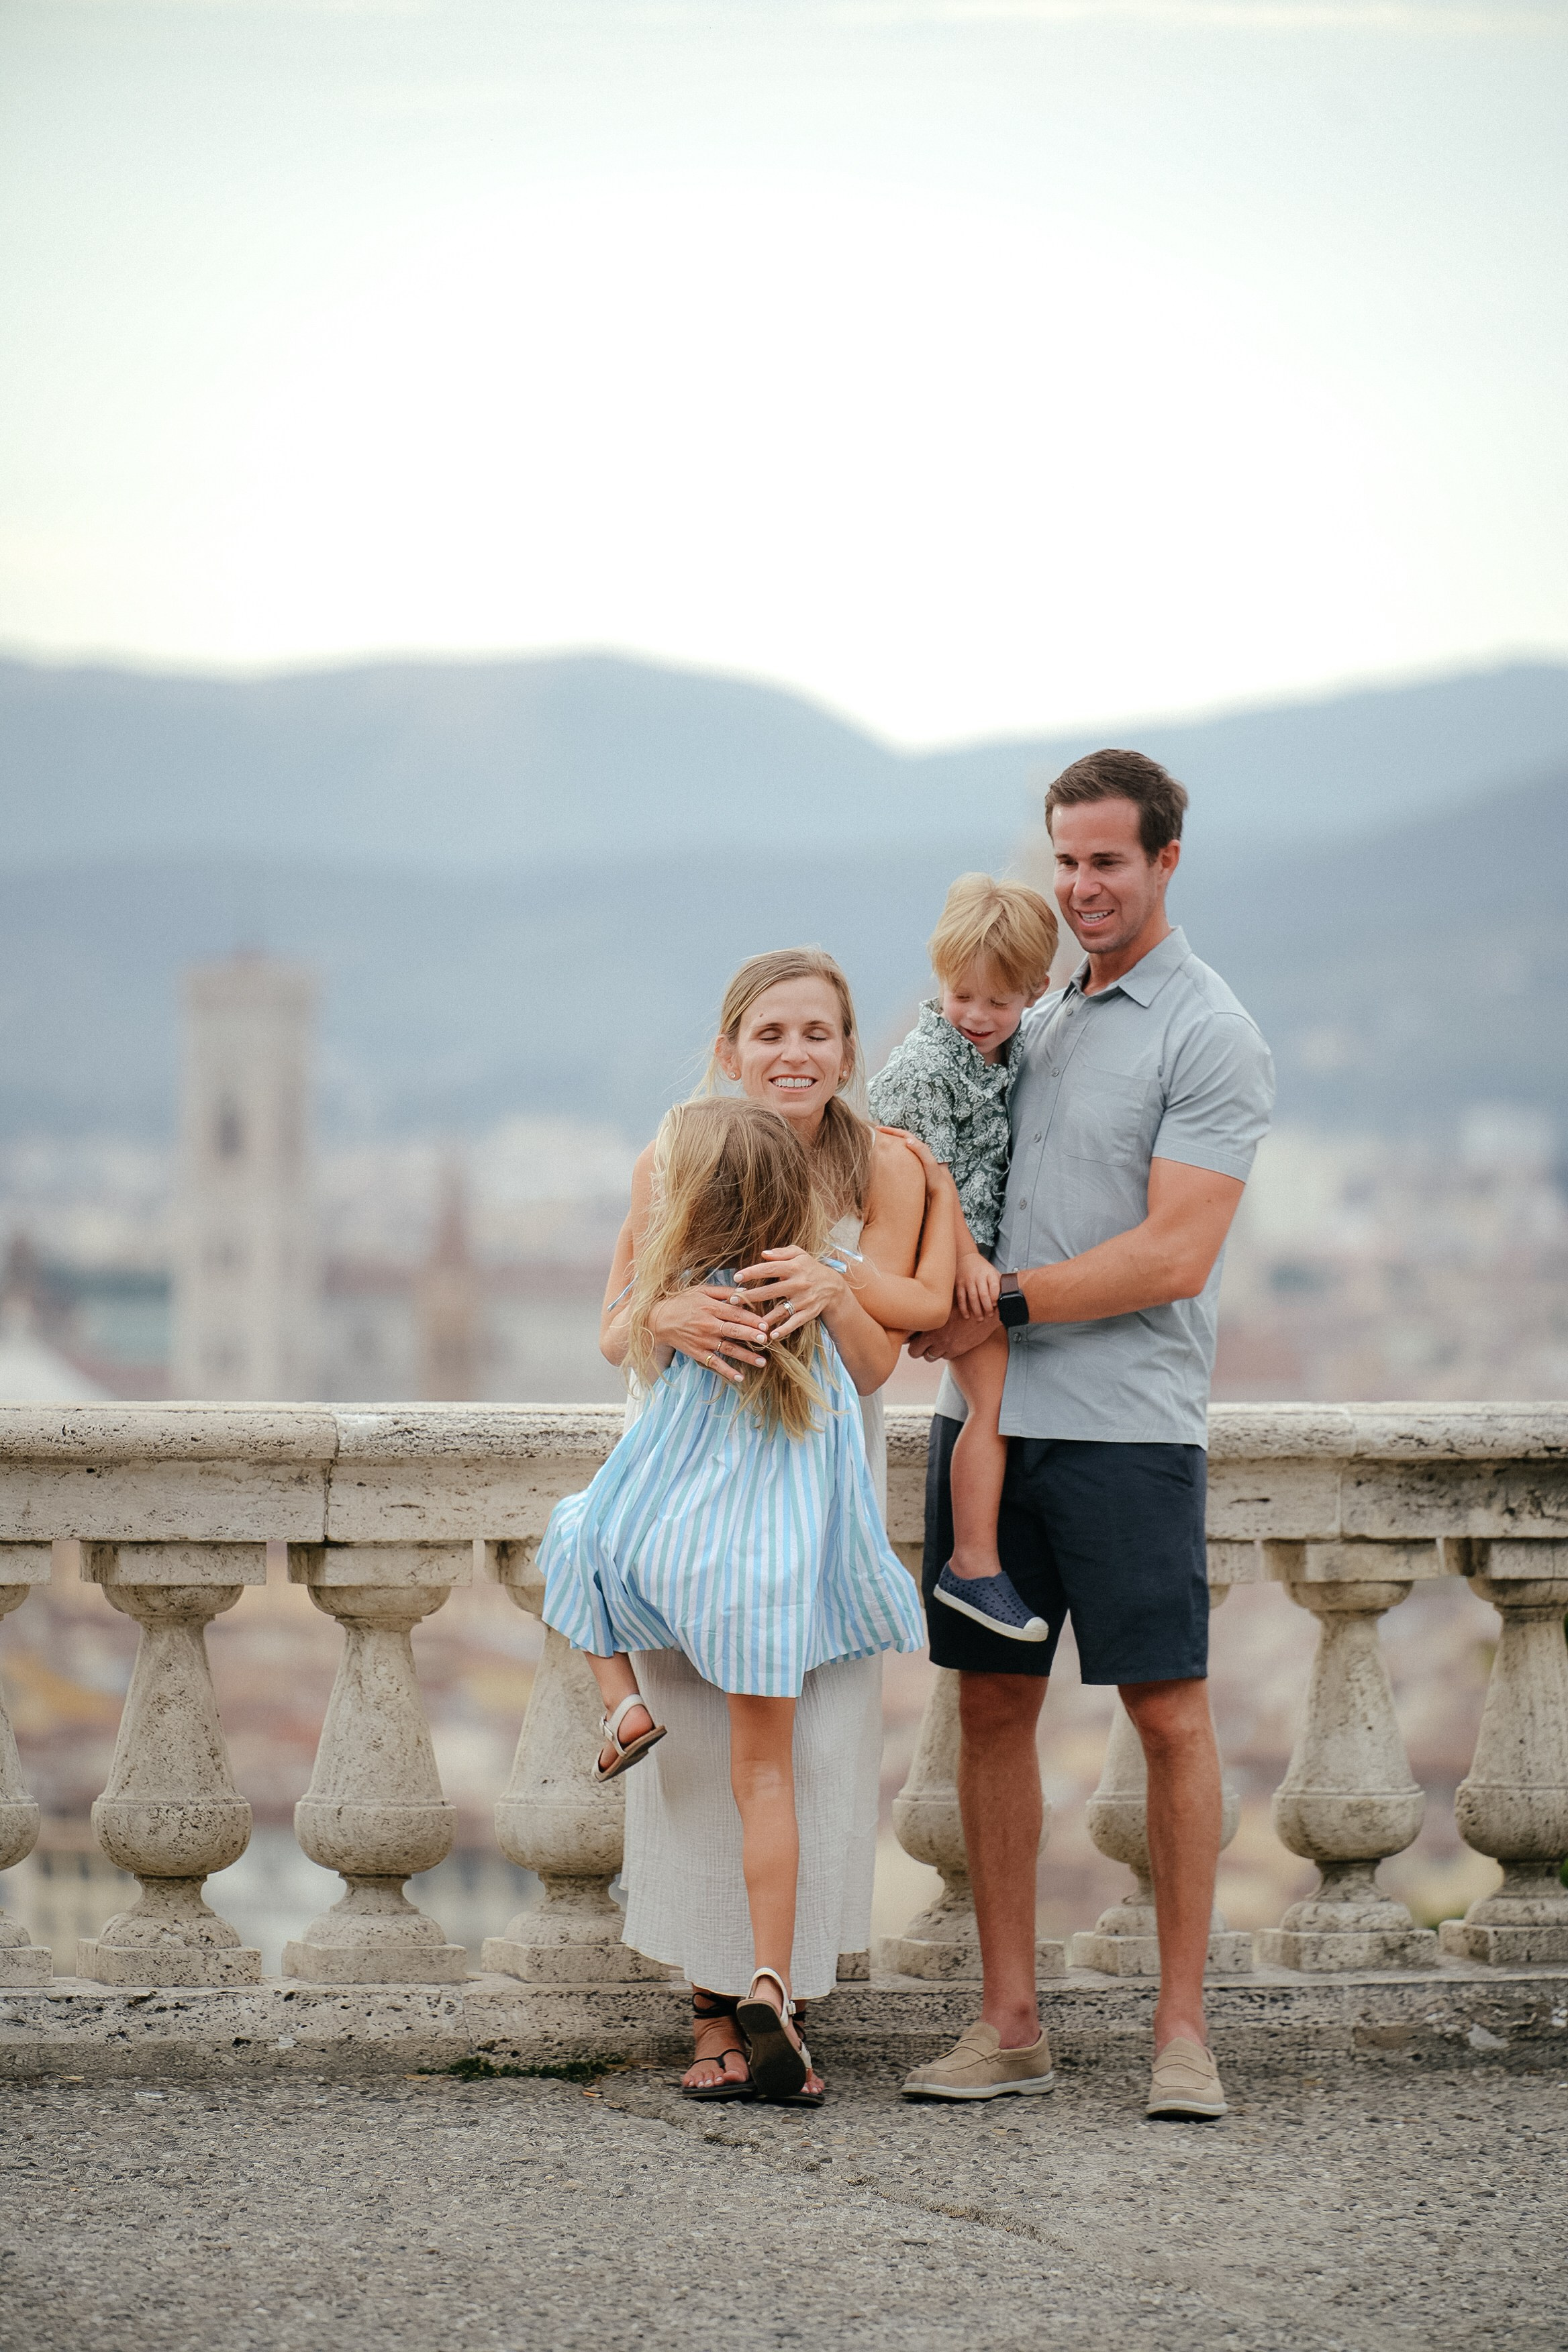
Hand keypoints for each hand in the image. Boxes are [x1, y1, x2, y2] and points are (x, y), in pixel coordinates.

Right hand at [647, 1284, 773, 1386]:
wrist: (659, 1320)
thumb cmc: (682, 1302)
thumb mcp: (701, 1291)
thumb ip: (724, 1291)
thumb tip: (745, 1292)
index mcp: (711, 1308)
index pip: (735, 1314)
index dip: (751, 1319)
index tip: (766, 1324)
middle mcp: (709, 1325)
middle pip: (734, 1331)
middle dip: (751, 1335)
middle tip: (767, 1340)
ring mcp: (704, 1341)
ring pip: (728, 1349)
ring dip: (746, 1356)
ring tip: (762, 1362)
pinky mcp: (698, 1353)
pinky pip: (715, 1363)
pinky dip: (727, 1371)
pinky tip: (740, 1377)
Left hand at [730, 1247, 845, 1340]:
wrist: (833, 1286)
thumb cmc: (810, 1268)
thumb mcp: (799, 1254)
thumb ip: (781, 1252)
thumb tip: (763, 1254)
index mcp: (795, 1267)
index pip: (769, 1269)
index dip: (752, 1273)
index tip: (737, 1277)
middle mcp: (799, 1283)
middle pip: (771, 1290)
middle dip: (750, 1296)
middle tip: (733, 1300)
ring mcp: (804, 1300)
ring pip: (781, 1309)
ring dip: (765, 1317)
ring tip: (748, 1321)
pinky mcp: (808, 1313)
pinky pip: (794, 1323)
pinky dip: (784, 1330)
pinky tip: (771, 1335)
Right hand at [875, 1126, 947, 1193]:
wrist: (940, 1192)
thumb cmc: (935, 1177)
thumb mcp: (929, 1162)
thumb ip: (920, 1150)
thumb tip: (907, 1140)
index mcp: (920, 1147)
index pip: (903, 1134)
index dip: (890, 1130)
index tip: (878, 1129)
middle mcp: (916, 1152)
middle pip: (900, 1140)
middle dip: (888, 1135)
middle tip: (875, 1135)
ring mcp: (914, 1161)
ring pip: (899, 1150)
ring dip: (889, 1146)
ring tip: (877, 1146)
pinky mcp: (912, 1169)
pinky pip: (899, 1160)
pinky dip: (891, 1157)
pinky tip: (885, 1163)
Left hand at [906, 1306, 999, 1362]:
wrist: (987, 1310)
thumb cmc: (966, 1302)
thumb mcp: (945, 1303)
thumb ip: (930, 1310)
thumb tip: (917, 1312)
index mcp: (928, 1321)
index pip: (906, 1336)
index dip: (906, 1336)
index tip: (909, 1335)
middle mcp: (934, 1336)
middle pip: (914, 1352)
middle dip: (915, 1348)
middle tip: (920, 1343)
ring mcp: (945, 1345)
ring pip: (929, 1357)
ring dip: (930, 1351)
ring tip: (935, 1343)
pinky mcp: (956, 1351)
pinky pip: (943, 1357)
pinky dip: (943, 1352)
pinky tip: (948, 1343)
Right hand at [955, 1255, 1000, 1317]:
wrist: (965, 1257)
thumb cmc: (981, 1267)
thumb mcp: (992, 1271)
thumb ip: (999, 1282)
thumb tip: (1008, 1295)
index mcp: (989, 1273)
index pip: (994, 1285)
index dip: (995, 1296)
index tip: (996, 1304)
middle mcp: (978, 1276)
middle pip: (983, 1294)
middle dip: (987, 1306)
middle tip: (990, 1315)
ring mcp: (968, 1280)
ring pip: (972, 1297)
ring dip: (976, 1310)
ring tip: (980, 1318)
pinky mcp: (959, 1284)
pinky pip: (961, 1298)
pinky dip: (964, 1308)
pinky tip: (967, 1315)